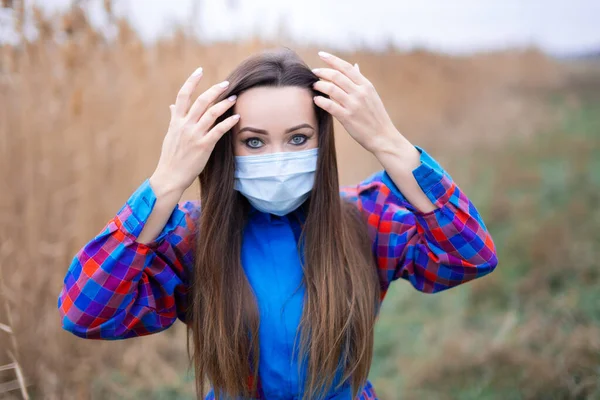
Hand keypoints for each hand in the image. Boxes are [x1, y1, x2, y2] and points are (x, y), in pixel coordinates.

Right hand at [150, 68, 239, 195]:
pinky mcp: (203, 146)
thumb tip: (172, 106)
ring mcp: (194, 135)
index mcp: (176, 121)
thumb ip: (173, 118)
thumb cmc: (171, 156)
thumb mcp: (170, 135)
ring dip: (224, 104)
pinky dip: (228, 122)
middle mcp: (185, 125)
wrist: (170, 176)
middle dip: (214, 90)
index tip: (200, 70)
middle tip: (226, 83)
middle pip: (200, 101)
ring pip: (211, 113)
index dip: (191, 81)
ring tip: (234, 98)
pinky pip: (218, 130)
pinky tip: (237, 117)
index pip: (182, 96)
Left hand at [312, 51, 406, 154]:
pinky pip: (330, 105)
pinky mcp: (347, 118)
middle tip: (314, 72)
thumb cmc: (376, 116)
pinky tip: (316, 99)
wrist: (382, 136)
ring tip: (314, 85)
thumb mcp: (371, 95)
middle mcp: (360, 93)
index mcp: (366, 86)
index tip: (321, 54)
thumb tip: (354, 65)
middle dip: (322, 72)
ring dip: (319, 85)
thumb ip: (360, 80)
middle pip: (337, 76)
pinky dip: (321, 100)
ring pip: (331, 89)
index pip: (346, 67)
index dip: (332, 59)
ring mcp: (354, 105)